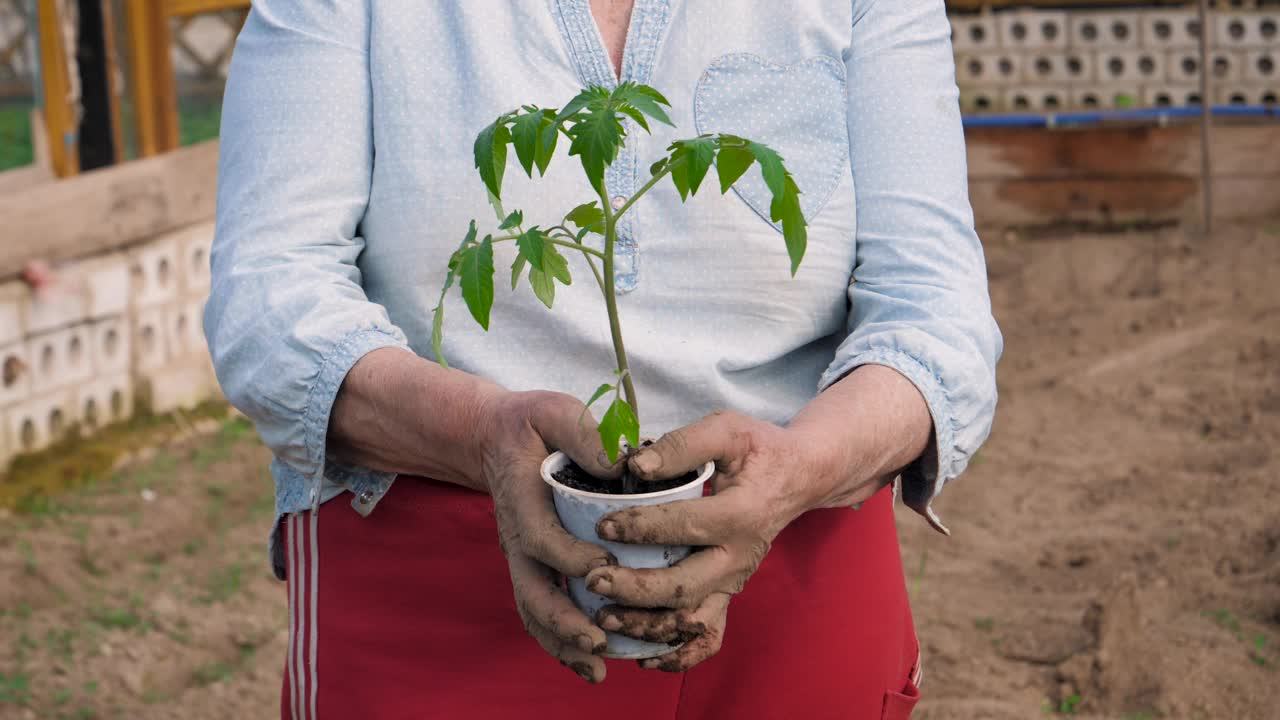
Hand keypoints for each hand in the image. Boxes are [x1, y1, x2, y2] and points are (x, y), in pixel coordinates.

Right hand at [477, 390, 624, 683]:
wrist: (497, 440)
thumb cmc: (534, 425)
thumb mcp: (555, 412)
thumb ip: (584, 435)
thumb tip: (622, 464)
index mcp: (523, 501)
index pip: (541, 538)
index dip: (570, 557)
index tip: (605, 567)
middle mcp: (518, 538)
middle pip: (532, 591)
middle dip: (564, 621)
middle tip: (601, 641)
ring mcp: (522, 558)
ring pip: (534, 611)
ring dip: (562, 643)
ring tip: (598, 669)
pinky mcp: (532, 568)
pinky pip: (539, 612)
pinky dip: (560, 642)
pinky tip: (590, 664)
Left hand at [582, 410, 840, 671]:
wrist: (799, 476)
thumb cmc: (758, 448)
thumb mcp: (726, 430)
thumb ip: (681, 446)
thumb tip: (633, 467)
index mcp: (741, 513)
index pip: (687, 527)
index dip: (642, 528)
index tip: (603, 526)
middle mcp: (740, 556)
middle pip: (685, 587)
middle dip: (635, 589)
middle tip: (593, 579)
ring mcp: (735, 581)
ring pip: (692, 621)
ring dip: (646, 626)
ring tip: (605, 618)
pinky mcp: (729, 593)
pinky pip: (709, 638)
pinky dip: (678, 657)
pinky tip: (642, 657)